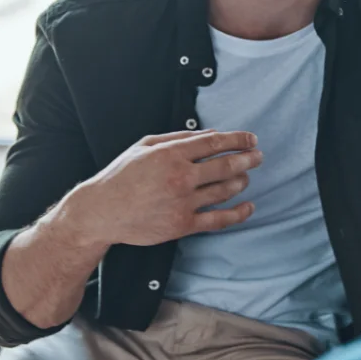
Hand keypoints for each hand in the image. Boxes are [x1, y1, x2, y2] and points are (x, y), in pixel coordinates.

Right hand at [73, 130, 262, 246]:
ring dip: (241, 182)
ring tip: (247, 176)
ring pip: (224, 191)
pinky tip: (248, 207)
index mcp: (171, 154)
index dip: (238, 140)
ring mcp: (183, 202)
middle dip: (247, 159)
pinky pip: (218, 219)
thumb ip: (179, 138)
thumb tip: (210, 135)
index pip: (215, 143)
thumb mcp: (145, 146)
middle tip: (258, 156)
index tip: (251, 139)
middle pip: (225, 166)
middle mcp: (180, 177)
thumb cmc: (122, 175)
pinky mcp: (182, 225)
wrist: (102, 212)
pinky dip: (238, 214)